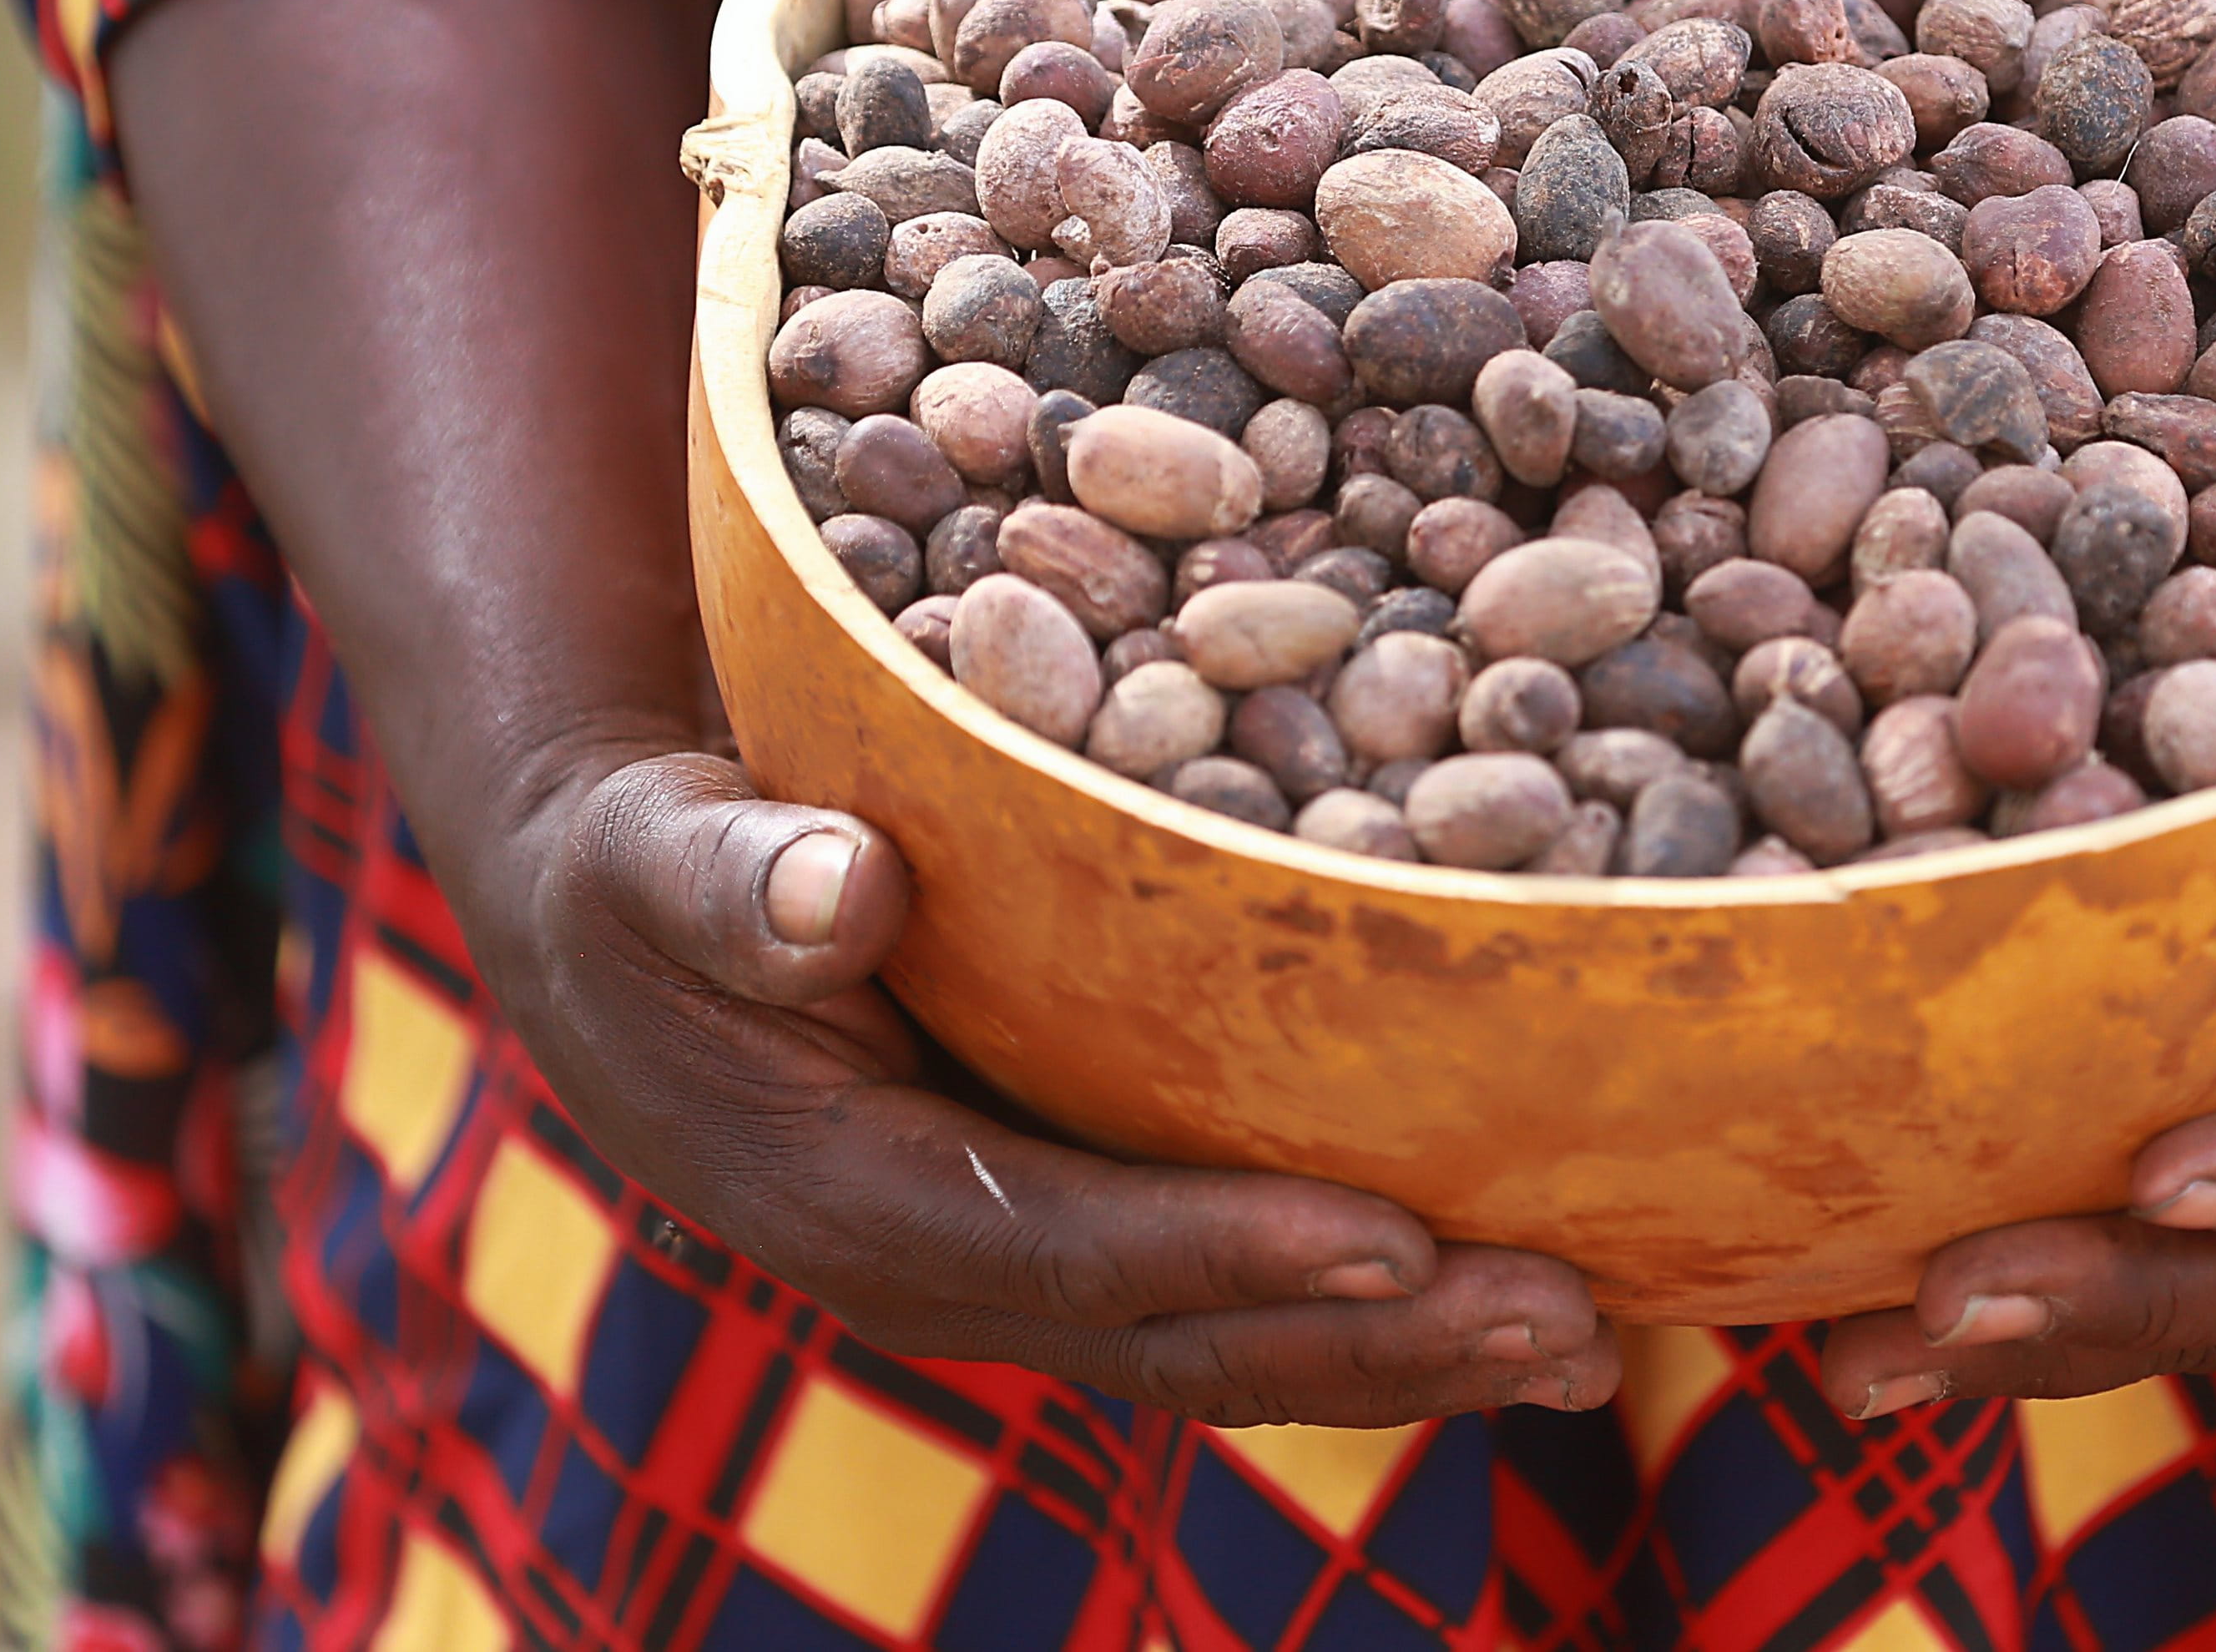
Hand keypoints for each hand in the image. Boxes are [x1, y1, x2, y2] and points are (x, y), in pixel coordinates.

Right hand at [478, 747, 1623, 1427]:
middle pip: (1187, 1341)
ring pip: (1235, 1350)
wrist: (622, 941)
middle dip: (1381, 1345)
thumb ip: (732, 880)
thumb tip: (838, 889)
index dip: (1230, 1250)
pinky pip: (1239, 1303)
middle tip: (1567, 1323)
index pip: (1072, 1247)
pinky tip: (1528, 1301)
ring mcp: (1022, 1279)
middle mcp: (951, 1277)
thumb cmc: (643, 873)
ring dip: (1416, 1359)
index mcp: (854, 1201)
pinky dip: (1379, 1317)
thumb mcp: (655, 855)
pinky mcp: (1079, 1244)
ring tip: (1593, 1345)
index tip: (1394, 1238)